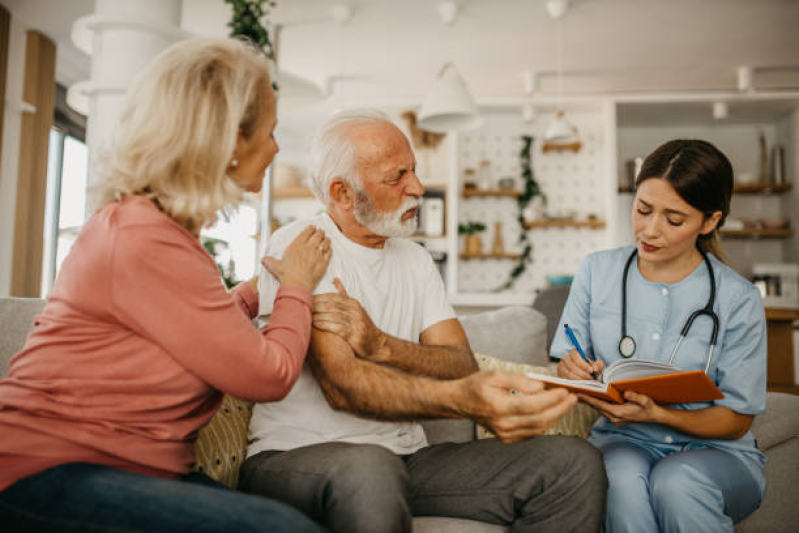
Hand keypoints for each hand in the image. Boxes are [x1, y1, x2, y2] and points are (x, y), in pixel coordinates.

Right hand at [262, 226, 330, 291]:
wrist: (297, 284)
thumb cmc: (286, 275)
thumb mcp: (275, 266)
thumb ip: (270, 261)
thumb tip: (263, 260)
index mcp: (296, 246)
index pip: (305, 234)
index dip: (310, 229)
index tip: (313, 227)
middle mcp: (308, 248)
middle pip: (317, 236)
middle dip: (320, 232)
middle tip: (321, 231)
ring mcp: (317, 255)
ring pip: (324, 243)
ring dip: (326, 239)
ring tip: (327, 238)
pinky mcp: (323, 263)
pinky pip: (329, 253)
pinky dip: (330, 250)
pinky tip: (330, 249)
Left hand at [312, 279, 385, 360]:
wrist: (377, 343)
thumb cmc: (361, 325)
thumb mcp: (355, 307)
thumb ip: (344, 294)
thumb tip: (335, 279)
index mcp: (353, 303)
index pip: (332, 297)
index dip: (318, 297)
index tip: (305, 299)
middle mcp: (355, 311)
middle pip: (331, 305)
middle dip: (315, 306)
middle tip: (302, 307)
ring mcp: (355, 322)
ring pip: (333, 316)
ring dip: (318, 316)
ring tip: (305, 316)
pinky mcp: (354, 334)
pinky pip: (337, 328)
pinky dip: (325, 325)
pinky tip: (316, 325)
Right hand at [459, 371, 576, 442]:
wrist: (461, 402)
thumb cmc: (477, 386)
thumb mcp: (495, 375)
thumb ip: (519, 381)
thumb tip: (540, 386)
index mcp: (498, 407)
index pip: (532, 406)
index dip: (551, 399)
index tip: (564, 391)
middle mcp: (503, 424)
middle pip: (539, 420)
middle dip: (559, 409)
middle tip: (572, 397)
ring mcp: (505, 434)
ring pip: (538, 429)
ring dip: (555, 416)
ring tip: (566, 403)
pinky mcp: (508, 439)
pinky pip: (532, 433)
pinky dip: (545, 423)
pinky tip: (551, 411)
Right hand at [557, 349, 603, 379]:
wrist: (581, 370)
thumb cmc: (588, 366)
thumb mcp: (594, 364)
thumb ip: (598, 365)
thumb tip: (596, 370)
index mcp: (573, 352)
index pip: (576, 357)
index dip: (584, 365)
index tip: (591, 371)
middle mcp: (565, 358)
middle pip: (572, 367)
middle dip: (583, 374)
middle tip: (591, 379)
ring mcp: (561, 367)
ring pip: (569, 375)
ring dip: (580, 379)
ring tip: (587, 382)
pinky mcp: (560, 375)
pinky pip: (566, 380)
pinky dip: (575, 383)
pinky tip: (582, 385)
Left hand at [578, 390, 661, 425]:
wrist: (653, 416)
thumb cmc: (648, 407)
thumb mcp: (645, 400)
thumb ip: (635, 397)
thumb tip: (626, 393)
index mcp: (619, 413)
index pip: (599, 405)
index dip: (588, 399)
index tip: (578, 394)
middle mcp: (614, 417)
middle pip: (596, 407)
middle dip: (585, 400)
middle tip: (573, 392)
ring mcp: (614, 419)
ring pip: (598, 409)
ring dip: (590, 402)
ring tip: (579, 393)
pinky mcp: (615, 418)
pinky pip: (602, 410)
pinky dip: (596, 404)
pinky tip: (591, 398)